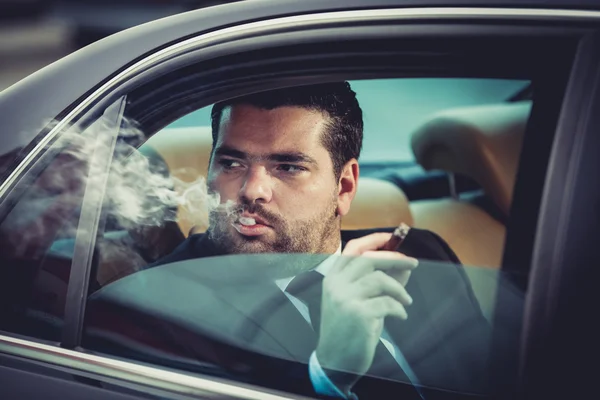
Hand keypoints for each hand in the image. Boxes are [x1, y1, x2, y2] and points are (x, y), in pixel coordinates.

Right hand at [315, 233, 417, 389]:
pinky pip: (387, 303)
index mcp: (333, 278)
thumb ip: (379, 282)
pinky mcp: (359, 314)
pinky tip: (400, 316)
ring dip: (399, 290)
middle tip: (413, 264)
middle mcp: (336, 285)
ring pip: (380, 280)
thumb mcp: (360, 301)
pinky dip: (399, 308)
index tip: (392, 238)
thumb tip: (403, 265)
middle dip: (394, 259)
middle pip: (369, 260)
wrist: (334, 362)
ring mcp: (346, 299)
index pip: (353, 249)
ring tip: (406, 301)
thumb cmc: (348, 330)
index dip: (374, 240)